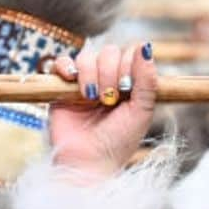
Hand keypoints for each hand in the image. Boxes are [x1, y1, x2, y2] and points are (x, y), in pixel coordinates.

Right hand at [48, 42, 158, 176]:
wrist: (88, 162)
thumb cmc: (118, 142)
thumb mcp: (141, 111)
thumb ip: (147, 80)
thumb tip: (145, 46)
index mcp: (128, 85)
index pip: (130, 54)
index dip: (128, 66)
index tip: (127, 90)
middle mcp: (107, 80)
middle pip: (109, 52)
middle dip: (110, 73)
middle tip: (108, 99)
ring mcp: (84, 83)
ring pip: (86, 56)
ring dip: (91, 74)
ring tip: (92, 98)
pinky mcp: (62, 88)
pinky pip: (61, 62)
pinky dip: (66, 66)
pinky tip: (71, 80)